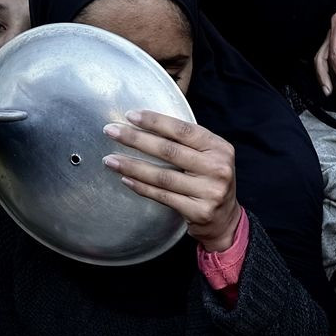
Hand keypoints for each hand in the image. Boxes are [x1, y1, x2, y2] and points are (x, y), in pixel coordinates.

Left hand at [103, 111, 241, 251]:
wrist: (225, 220)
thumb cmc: (210, 181)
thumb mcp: (209, 155)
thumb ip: (188, 139)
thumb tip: (152, 115)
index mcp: (220, 148)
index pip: (183, 130)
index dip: (155, 121)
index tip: (131, 115)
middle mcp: (218, 169)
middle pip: (169, 151)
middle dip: (136, 140)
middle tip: (111, 131)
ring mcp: (210, 192)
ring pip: (163, 176)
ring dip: (132, 166)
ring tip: (110, 159)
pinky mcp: (199, 211)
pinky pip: (163, 196)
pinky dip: (142, 187)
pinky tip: (126, 179)